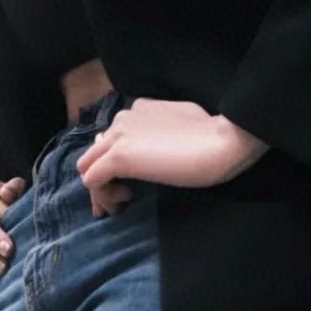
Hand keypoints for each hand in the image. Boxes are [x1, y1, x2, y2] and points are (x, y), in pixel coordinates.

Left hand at [74, 98, 269, 215]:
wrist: (223, 141)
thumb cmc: (214, 135)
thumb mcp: (185, 123)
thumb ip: (162, 129)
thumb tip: (156, 146)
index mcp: (138, 109)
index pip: (112, 137)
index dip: (116, 161)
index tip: (132, 181)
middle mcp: (123, 118)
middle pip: (94, 151)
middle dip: (102, 176)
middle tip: (121, 197)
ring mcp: (118, 136)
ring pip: (87, 165)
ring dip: (101, 187)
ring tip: (124, 201)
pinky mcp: (118, 157)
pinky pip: (92, 180)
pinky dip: (104, 195)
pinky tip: (126, 200)